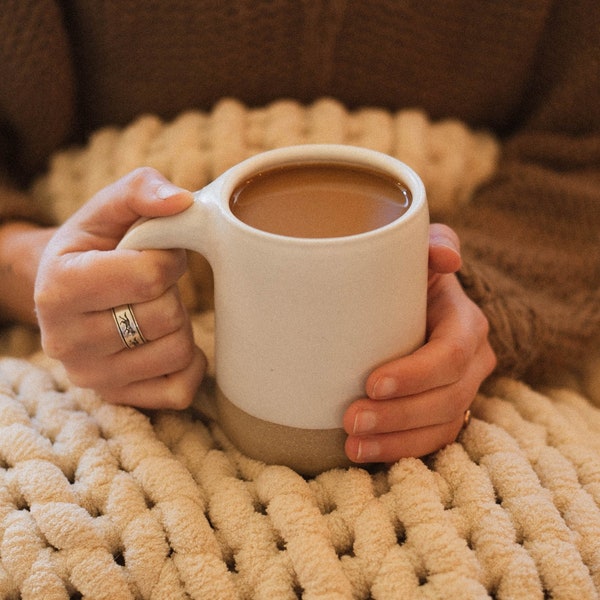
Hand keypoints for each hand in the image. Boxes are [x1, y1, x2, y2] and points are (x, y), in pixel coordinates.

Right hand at [35, 168, 205, 408]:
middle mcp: (67, 341)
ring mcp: (92, 377)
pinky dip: (189, 363)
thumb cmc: (93, 247)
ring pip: (178, 351)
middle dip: (172, 292)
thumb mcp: (107, 209)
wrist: (66, 291)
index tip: (156, 253)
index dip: (169, 256)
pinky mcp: (117, 398)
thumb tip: (183, 203)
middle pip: (166, 316)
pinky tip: (167, 340)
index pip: (150, 275)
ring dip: (180, 324)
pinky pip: (181, 390)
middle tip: (153, 285)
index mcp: (60, 287)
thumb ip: (141, 190)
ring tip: (153, 310)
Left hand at [343, 223, 496, 462]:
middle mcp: (473, 361)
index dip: (416, 374)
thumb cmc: (410, 277)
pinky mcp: (445, 412)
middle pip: (446, 398)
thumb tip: (448, 258)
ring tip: (352, 445)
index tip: (371, 384)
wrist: (414, 304)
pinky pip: (432, 441)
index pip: (451, 355)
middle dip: (399, 415)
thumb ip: (434, 244)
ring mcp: (462, 391)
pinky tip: (365, 454)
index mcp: (466, 323)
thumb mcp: (420, 254)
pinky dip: (400, 451)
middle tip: (351, 419)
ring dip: (396, 441)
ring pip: (441, 426)